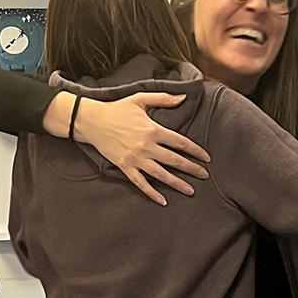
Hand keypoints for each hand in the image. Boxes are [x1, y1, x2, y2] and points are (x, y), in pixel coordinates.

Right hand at [69, 92, 210, 205]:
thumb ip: (163, 98)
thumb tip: (184, 97)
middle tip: (204, 175)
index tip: (206, 158)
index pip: (180, 142)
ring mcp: (135, 158)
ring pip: (161, 174)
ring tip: (190, 190)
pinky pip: (140, 183)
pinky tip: (162, 200)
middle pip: (174, 160)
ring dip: (177, 183)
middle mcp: (146, 146)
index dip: (195, 150)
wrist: (92, 121)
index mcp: (153, 130)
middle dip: (191, 169)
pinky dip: (151, 193)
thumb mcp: (140, 99)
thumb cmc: (117, 109)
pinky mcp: (125, 166)